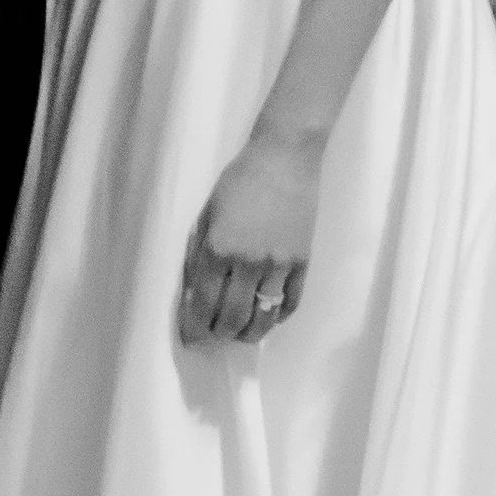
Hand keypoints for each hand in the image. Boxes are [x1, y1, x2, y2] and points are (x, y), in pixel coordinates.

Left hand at [179, 130, 320, 346]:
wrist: (285, 158)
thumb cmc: (239, 180)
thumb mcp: (206, 213)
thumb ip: (198, 253)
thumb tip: (193, 292)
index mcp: (217, 248)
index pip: (202, 303)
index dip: (195, 327)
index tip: (192, 338)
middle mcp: (248, 262)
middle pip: (233, 317)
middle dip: (220, 335)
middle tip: (215, 337)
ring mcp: (279, 264)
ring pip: (264, 316)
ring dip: (250, 333)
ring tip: (241, 334)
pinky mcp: (303, 262)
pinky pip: (291, 302)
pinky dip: (278, 317)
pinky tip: (269, 318)